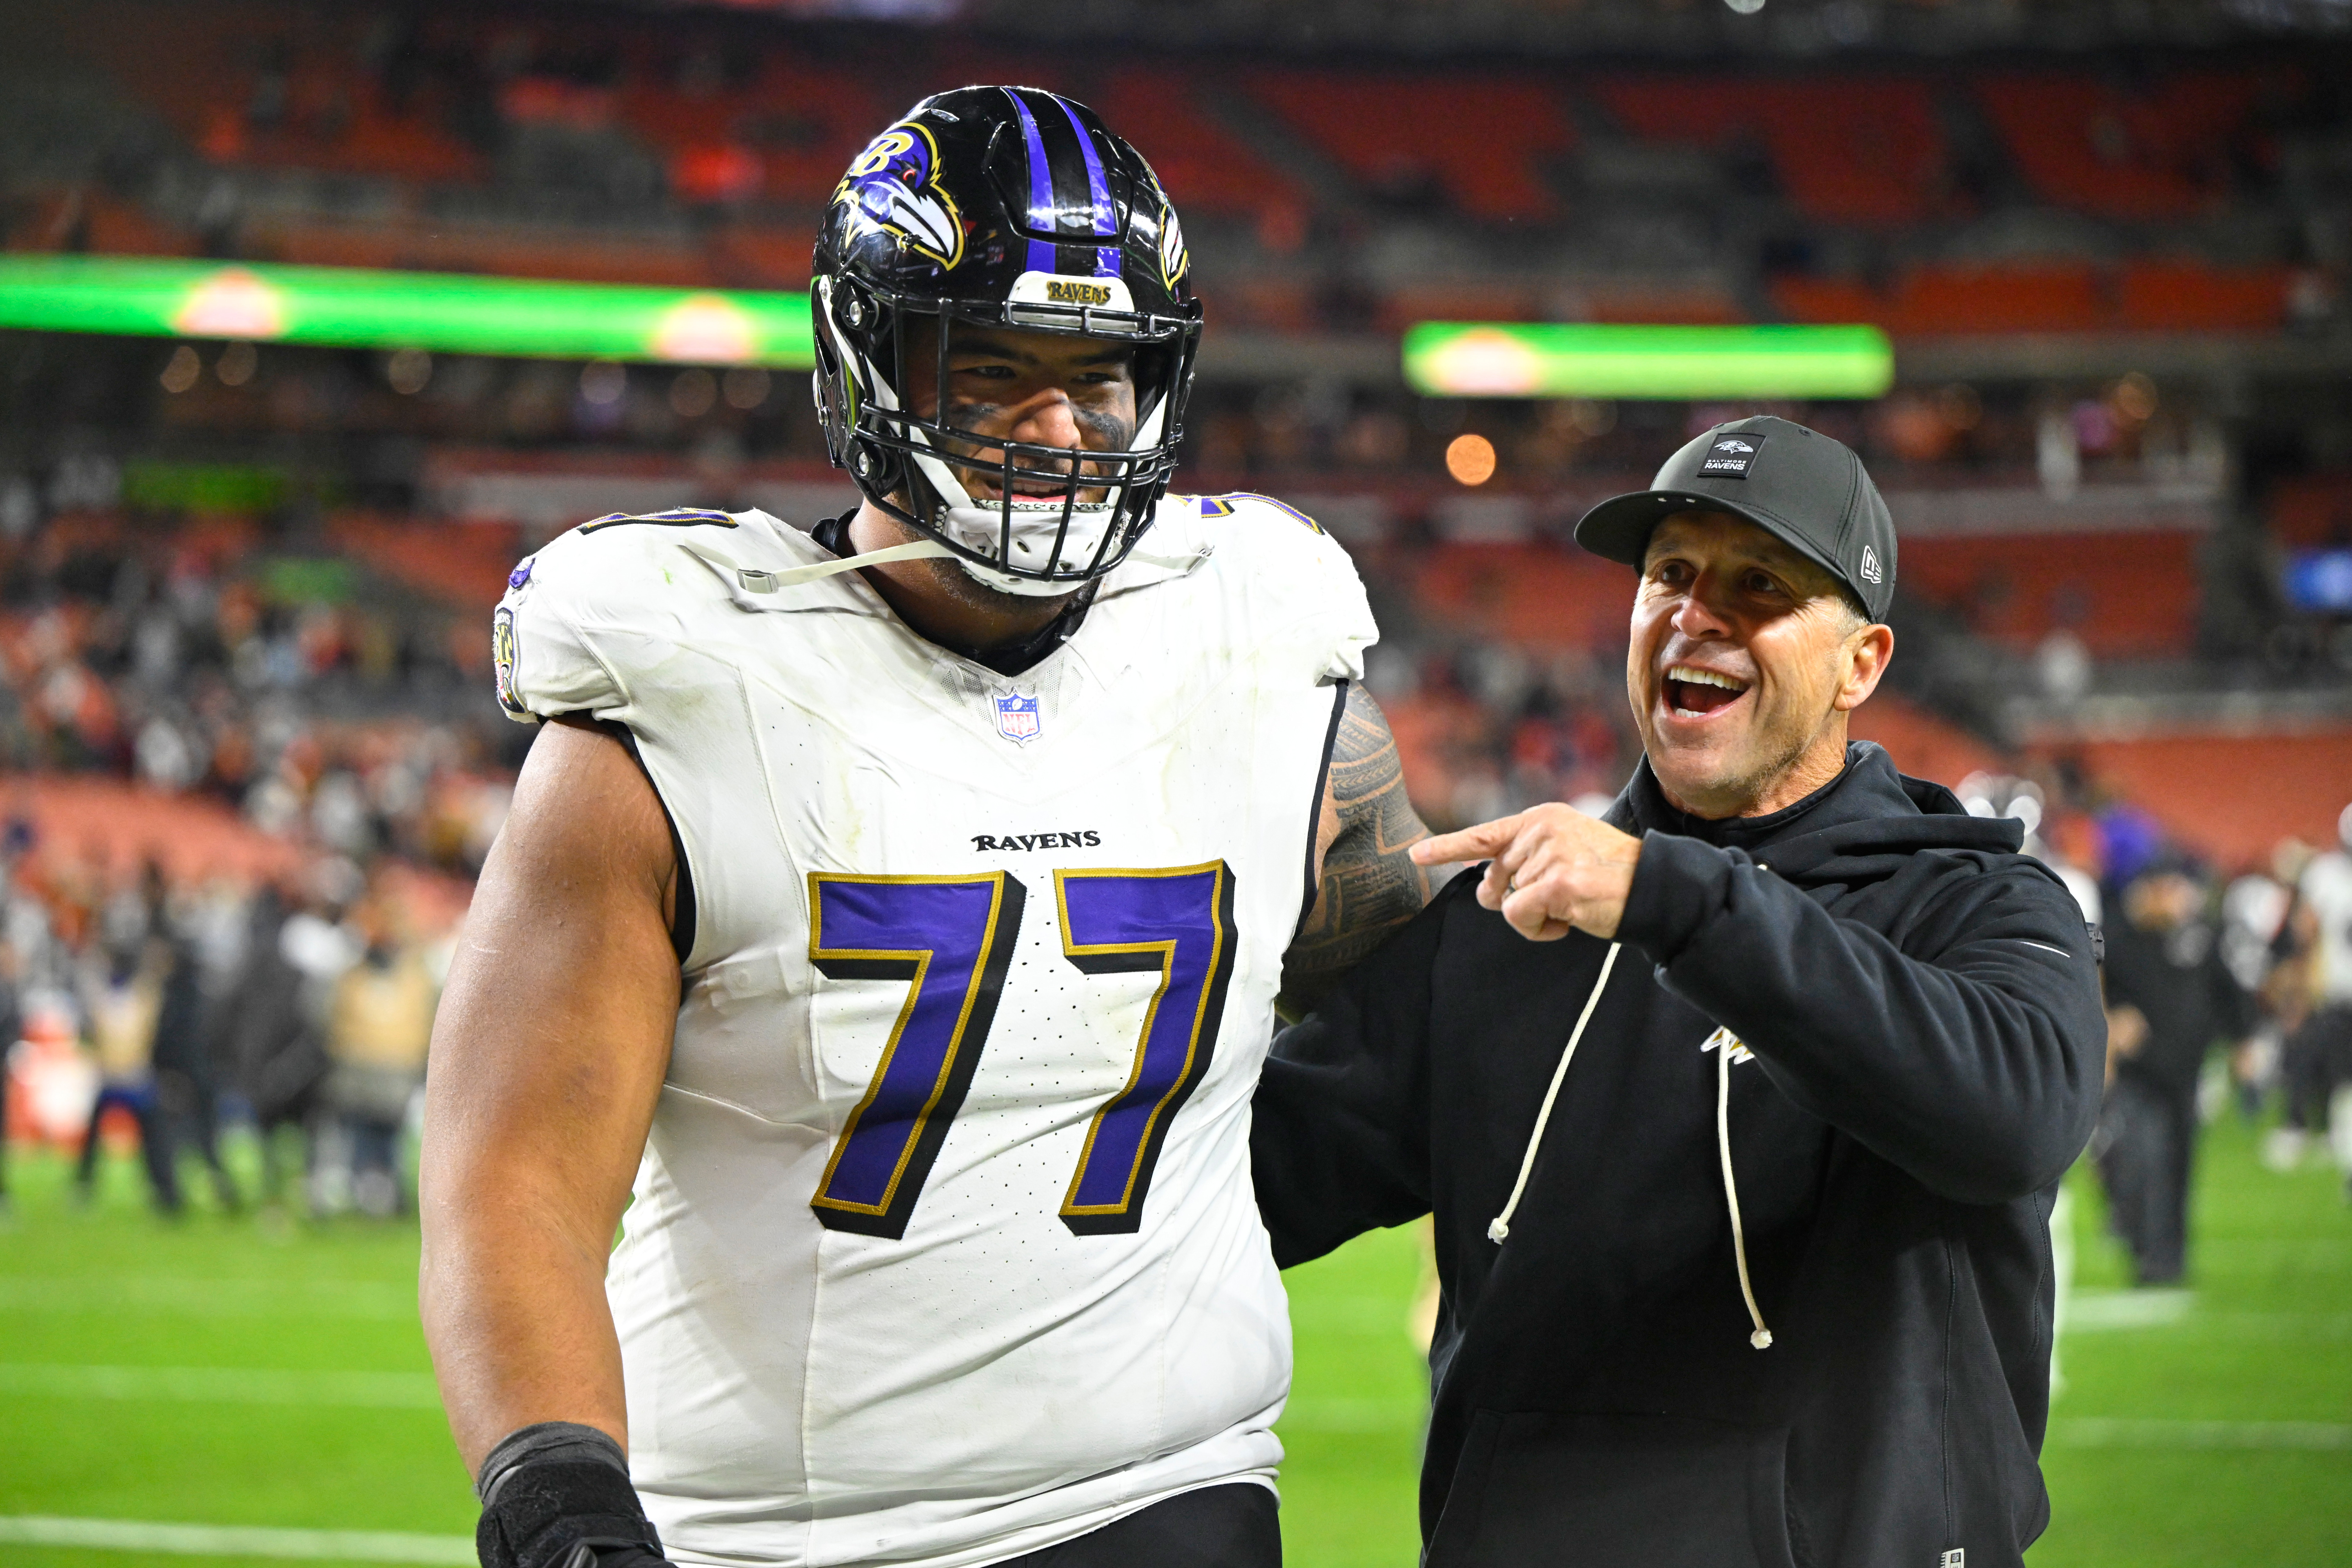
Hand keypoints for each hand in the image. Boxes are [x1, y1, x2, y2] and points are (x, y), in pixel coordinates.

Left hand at [1411, 803, 1642, 941]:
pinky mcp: (1557, 882)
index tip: (1416, 854)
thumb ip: (1525, 863)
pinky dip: (1537, 929)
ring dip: (1534, 916)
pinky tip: (1566, 922)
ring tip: (1570, 907)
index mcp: (1542, 819)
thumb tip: (1486, 889)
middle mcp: (1542, 830)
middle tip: (1552, 902)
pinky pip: (1518, 916)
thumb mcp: (1564, 855)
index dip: (1447, 847)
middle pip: (1496, 878)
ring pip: (1507, 902)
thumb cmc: (1608, 878)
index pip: (1485, 835)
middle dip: (1514, 899)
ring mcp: (1550, 854)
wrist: (1653, 889)